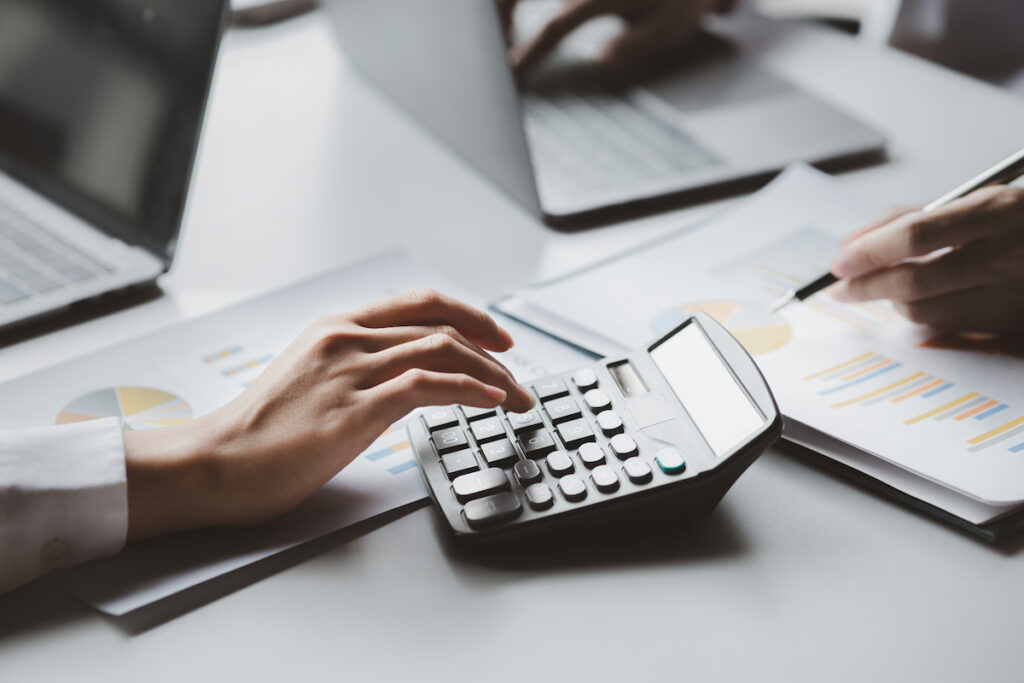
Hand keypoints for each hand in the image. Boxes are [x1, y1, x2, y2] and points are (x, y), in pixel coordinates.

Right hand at [123, 290, 534, 539]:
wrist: (214, 462)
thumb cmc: (259, 432)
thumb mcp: (310, 380)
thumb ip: (354, 368)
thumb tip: (403, 379)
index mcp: (336, 327)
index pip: (421, 303)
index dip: (470, 314)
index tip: (499, 338)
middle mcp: (347, 339)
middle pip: (442, 326)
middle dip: (493, 350)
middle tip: (520, 375)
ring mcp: (350, 371)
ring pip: (443, 351)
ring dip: (493, 375)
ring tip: (518, 398)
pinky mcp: (353, 409)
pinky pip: (428, 385)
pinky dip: (471, 390)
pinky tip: (492, 402)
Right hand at [499, 0, 720, 79]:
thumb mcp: (670, 25)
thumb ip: (636, 44)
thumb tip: (602, 62)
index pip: (554, 25)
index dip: (529, 53)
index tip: (510, 76)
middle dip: (496, 25)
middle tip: (496, 61)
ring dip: (501, 15)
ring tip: (501, 47)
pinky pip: (529, 0)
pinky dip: (511, 9)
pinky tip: (510, 29)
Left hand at [830, 186, 1023, 333]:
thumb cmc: (1018, 219)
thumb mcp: (975, 198)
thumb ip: (912, 216)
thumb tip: (853, 244)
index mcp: (999, 211)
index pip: (916, 235)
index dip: (870, 250)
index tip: (840, 261)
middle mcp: (1008, 254)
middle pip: (915, 279)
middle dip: (866, 286)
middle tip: (839, 286)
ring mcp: (1011, 293)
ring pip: (926, 309)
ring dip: (888, 301)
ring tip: (873, 287)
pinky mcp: (1008, 322)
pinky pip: (946, 324)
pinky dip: (917, 312)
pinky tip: (908, 299)